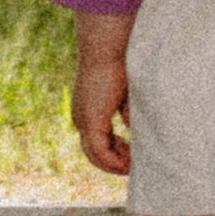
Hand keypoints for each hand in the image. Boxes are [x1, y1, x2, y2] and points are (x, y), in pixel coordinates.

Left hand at [72, 51, 132, 174]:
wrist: (107, 47)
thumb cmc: (119, 61)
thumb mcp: (125, 91)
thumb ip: (126, 111)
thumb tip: (131, 127)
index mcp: (87, 108)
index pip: (97, 139)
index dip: (114, 150)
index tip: (132, 153)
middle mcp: (80, 117)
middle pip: (93, 151)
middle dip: (114, 161)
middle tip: (133, 165)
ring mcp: (82, 120)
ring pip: (94, 155)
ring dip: (114, 165)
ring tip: (133, 168)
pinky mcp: (90, 122)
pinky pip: (100, 152)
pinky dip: (113, 162)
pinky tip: (128, 164)